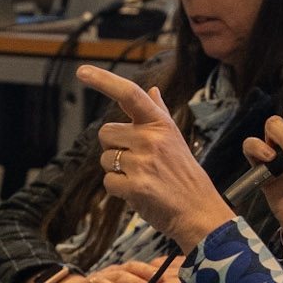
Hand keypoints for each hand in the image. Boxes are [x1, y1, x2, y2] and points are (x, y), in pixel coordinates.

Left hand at [77, 65, 232, 255]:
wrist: (199, 212)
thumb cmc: (184, 175)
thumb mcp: (176, 139)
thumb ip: (159, 113)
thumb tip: (151, 91)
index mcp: (160, 125)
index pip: (129, 94)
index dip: (104, 80)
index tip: (83, 71)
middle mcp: (151, 139)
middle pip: (105, 132)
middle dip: (114, 148)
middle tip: (138, 161)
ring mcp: (143, 163)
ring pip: (105, 159)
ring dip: (117, 171)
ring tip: (142, 178)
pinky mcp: (136, 187)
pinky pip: (108, 182)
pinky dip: (118, 190)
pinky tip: (138, 192)